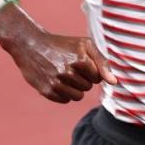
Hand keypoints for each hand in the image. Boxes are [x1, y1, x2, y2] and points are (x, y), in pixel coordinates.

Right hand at [2, 26, 118, 103]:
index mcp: (80, 59)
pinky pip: (65, 100)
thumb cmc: (62, 45)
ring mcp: (56, 83)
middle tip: (69, 66)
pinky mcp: (47, 91)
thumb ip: (102, 62)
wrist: (30, 45)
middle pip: (88, 87)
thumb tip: (114, 83)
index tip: (81, 62)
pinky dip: (63, 93)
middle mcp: (68, 72)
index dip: (91, 70)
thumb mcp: (85, 45)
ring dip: (74, 87)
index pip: (98, 78)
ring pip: (78, 96)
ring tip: (64, 75)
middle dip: (82, 79)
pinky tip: (55, 80)